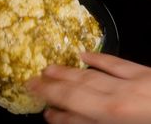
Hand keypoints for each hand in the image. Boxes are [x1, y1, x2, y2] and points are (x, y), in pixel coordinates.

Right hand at [27, 53, 150, 123]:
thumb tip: (67, 118)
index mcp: (116, 119)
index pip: (77, 114)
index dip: (57, 113)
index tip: (42, 110)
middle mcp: (118, 100)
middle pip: (78, 91)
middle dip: (53, 87)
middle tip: (32, 80)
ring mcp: (131, 83)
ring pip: (91, 75)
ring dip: (68, 72)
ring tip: (49, 68)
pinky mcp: (143, 73)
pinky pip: (115, 63)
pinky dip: (98, 59)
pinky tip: (83, 54)